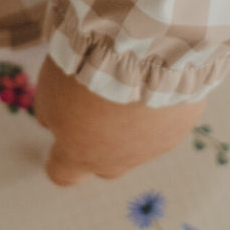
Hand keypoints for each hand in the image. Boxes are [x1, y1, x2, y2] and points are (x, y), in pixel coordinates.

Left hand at [33, 56, 204, 184]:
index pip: (63, 175)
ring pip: (139, 144)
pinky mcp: (180, 126)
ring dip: (130, 125)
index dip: (59, 161)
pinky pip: (165, 122)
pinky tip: (152, 82)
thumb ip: (50, 114)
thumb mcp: (50, 92)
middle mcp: (118, 159)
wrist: (137, 55)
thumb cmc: (84, 74)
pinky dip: (156, 108)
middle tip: (95, 113)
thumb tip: (52, 123)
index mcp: (81, 154)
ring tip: (126, 90)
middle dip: (98, 145)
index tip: (60, 144)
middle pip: (105, 165)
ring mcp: (153, 146)